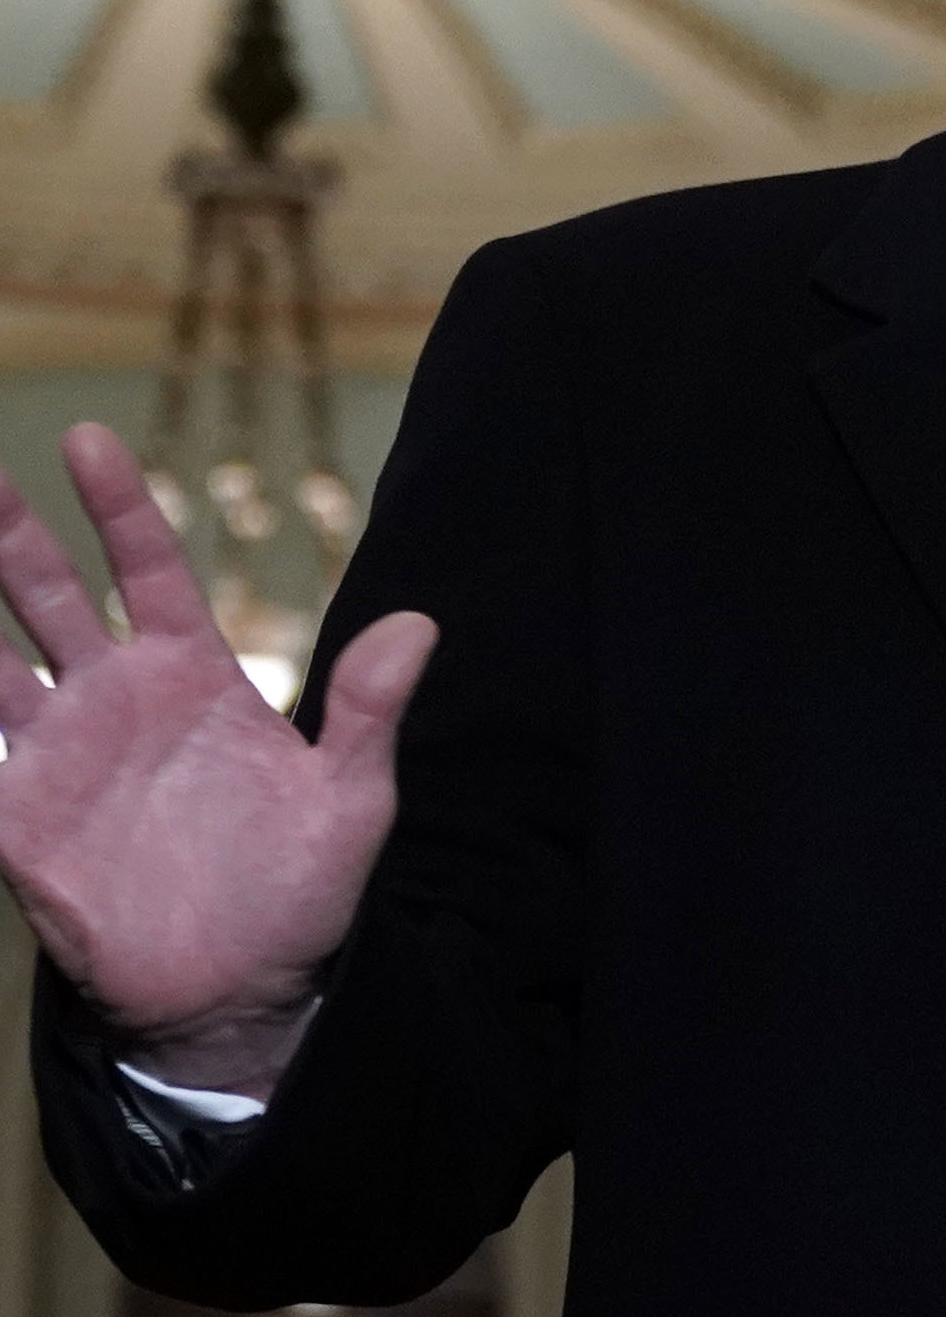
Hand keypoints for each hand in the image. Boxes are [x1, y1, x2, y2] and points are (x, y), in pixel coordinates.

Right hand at [0, 423, 434, 1097]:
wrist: (243, 993)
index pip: (150, 571)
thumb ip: (371, 711)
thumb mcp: (353, 799)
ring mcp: (61, 759)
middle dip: (12, 536)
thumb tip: (420, 623)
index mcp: (196, 679)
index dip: (120, 507)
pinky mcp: (19, 824)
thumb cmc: (303, 891)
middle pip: (52, 599)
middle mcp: (118, 703)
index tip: (87, 438)